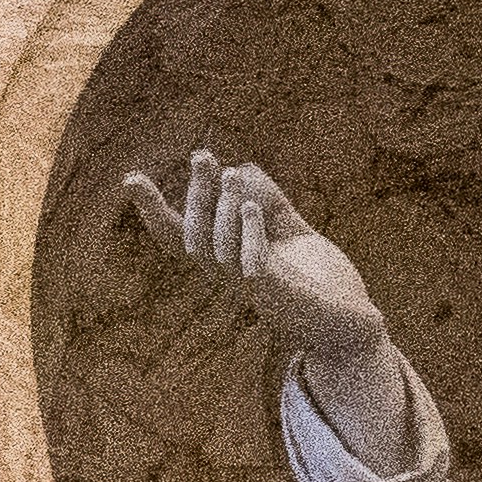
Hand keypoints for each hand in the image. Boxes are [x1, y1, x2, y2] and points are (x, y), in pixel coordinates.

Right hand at [120, 151, 405, 395]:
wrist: (351, 325)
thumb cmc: (319, 282)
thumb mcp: (292, 232)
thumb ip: (270, 203)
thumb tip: (243, 167)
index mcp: (227, 262)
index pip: (178, 237)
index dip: (152, 210)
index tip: (130, 179)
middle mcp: (229, 278)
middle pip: (193, 238)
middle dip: (196, 196)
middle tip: (202, 156)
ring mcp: (252, 289)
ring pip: (218, 249)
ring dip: (221, 209)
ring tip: (232, 172)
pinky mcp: (278, 295)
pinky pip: (251, 265)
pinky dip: (248, 235)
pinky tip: (251, 207)